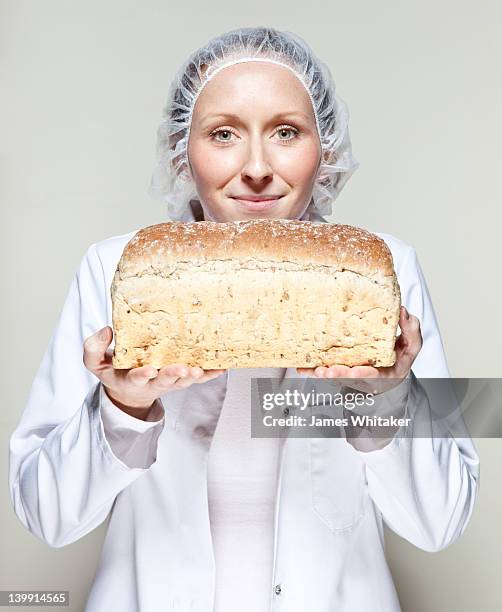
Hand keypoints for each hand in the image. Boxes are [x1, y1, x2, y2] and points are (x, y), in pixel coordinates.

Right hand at [83, 326, 226, 417]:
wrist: (129, 390)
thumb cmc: (114, 371)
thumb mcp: (96, 363)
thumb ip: (93, 349)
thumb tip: (106, 330)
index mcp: (132, 378)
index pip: (137, 378)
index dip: (142, 375)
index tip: (149, 370)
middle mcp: (154, 382)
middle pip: (166, 381)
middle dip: (174, 375)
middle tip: (184, 370)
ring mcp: (170, 381)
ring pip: (184, 380)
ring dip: (195, 376)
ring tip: (202, 369)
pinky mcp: (182, 379)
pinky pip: (199, 378)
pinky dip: (210, 374)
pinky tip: (221, 367)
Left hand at [296, 306, 421, 394]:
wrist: (387, 369)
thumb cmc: (398, 357)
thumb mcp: (411, 346)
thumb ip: (411, 331)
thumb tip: (402, 311)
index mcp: (384, 374)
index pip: (374, 375)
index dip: (364, 373)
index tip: (355, 370)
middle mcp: (364, 377)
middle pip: (349, 379)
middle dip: (336, 375)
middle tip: (325, 371)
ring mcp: (349, 374)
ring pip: (333, 376)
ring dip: (321, 374)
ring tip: (311, 369)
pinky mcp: (337, 368)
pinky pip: (322, 369)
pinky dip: (311, 369)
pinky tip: (300, 366)